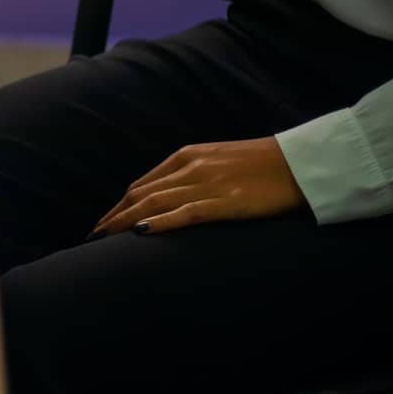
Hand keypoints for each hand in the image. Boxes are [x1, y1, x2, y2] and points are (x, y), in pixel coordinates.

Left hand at [91, 138, 305, 236]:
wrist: (298, 162)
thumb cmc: (261, 164)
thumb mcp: (218, 161)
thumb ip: (192, 174)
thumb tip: (167, 194)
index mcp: (187, 156)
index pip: (142, 184)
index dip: (120, 205)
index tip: (105, 221)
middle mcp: (190, 168)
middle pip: (142, 195)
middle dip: (115, 216)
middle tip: (94, 235)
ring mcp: (207, 184)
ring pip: (156, 204)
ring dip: (126, 222)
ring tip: (106, 237)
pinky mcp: (226, 201)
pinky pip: (186, 213)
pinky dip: (161, 222)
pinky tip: (142, 232)